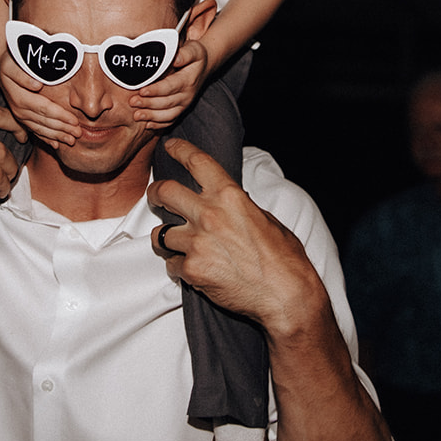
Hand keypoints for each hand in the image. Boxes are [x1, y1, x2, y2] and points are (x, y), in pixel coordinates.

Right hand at [0, 50, 81, 147]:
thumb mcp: (13, 64)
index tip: (75, 120)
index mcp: (20, 98)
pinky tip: (55, 145)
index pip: (44, 109)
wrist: (3, 66)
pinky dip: (46, 138)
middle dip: (63, 129)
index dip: (60, 116)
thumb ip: (22, 75)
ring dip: (57, 136)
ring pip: (41, 129)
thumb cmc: (14, 61)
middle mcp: (19, 109)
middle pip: (45, 122)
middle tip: (79, 134)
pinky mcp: (22, 118)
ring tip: (72, 141)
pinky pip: (35, 130)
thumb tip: (37, 85)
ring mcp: (20, 115)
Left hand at [130, 39, 207, 127]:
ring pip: (168, 115)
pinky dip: (159, 125)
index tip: (142, 90)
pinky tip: (147, 124)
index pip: (170, 86)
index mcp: (188, 80)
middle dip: (148, 104)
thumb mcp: (194, 50)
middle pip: (166, 102)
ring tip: (136, 115)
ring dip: (151, 116)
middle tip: (132, 102)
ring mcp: (184, 104)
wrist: (204, 66)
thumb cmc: (194, 56)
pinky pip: (171, 121)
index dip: (156, 90)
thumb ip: (186, 53)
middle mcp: (187, 94)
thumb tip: (175, 59)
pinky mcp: (181, 110)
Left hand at [147, 138, 318, 334]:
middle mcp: (209, 215)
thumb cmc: (283, 258)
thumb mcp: (265, 219)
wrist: (285, 295)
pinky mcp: (192, 270)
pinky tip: (195, 270)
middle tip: (155, 196)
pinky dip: (179, 267)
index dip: (179, 150)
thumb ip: (238, 207)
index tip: (170, 146)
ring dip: (167, 238)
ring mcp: (197, 243)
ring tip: (180, 245)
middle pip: (164, 192)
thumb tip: (227, 202)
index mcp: (230, 197)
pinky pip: (171, 264)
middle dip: (155, 193)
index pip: (197, 162)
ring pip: (160, 234)